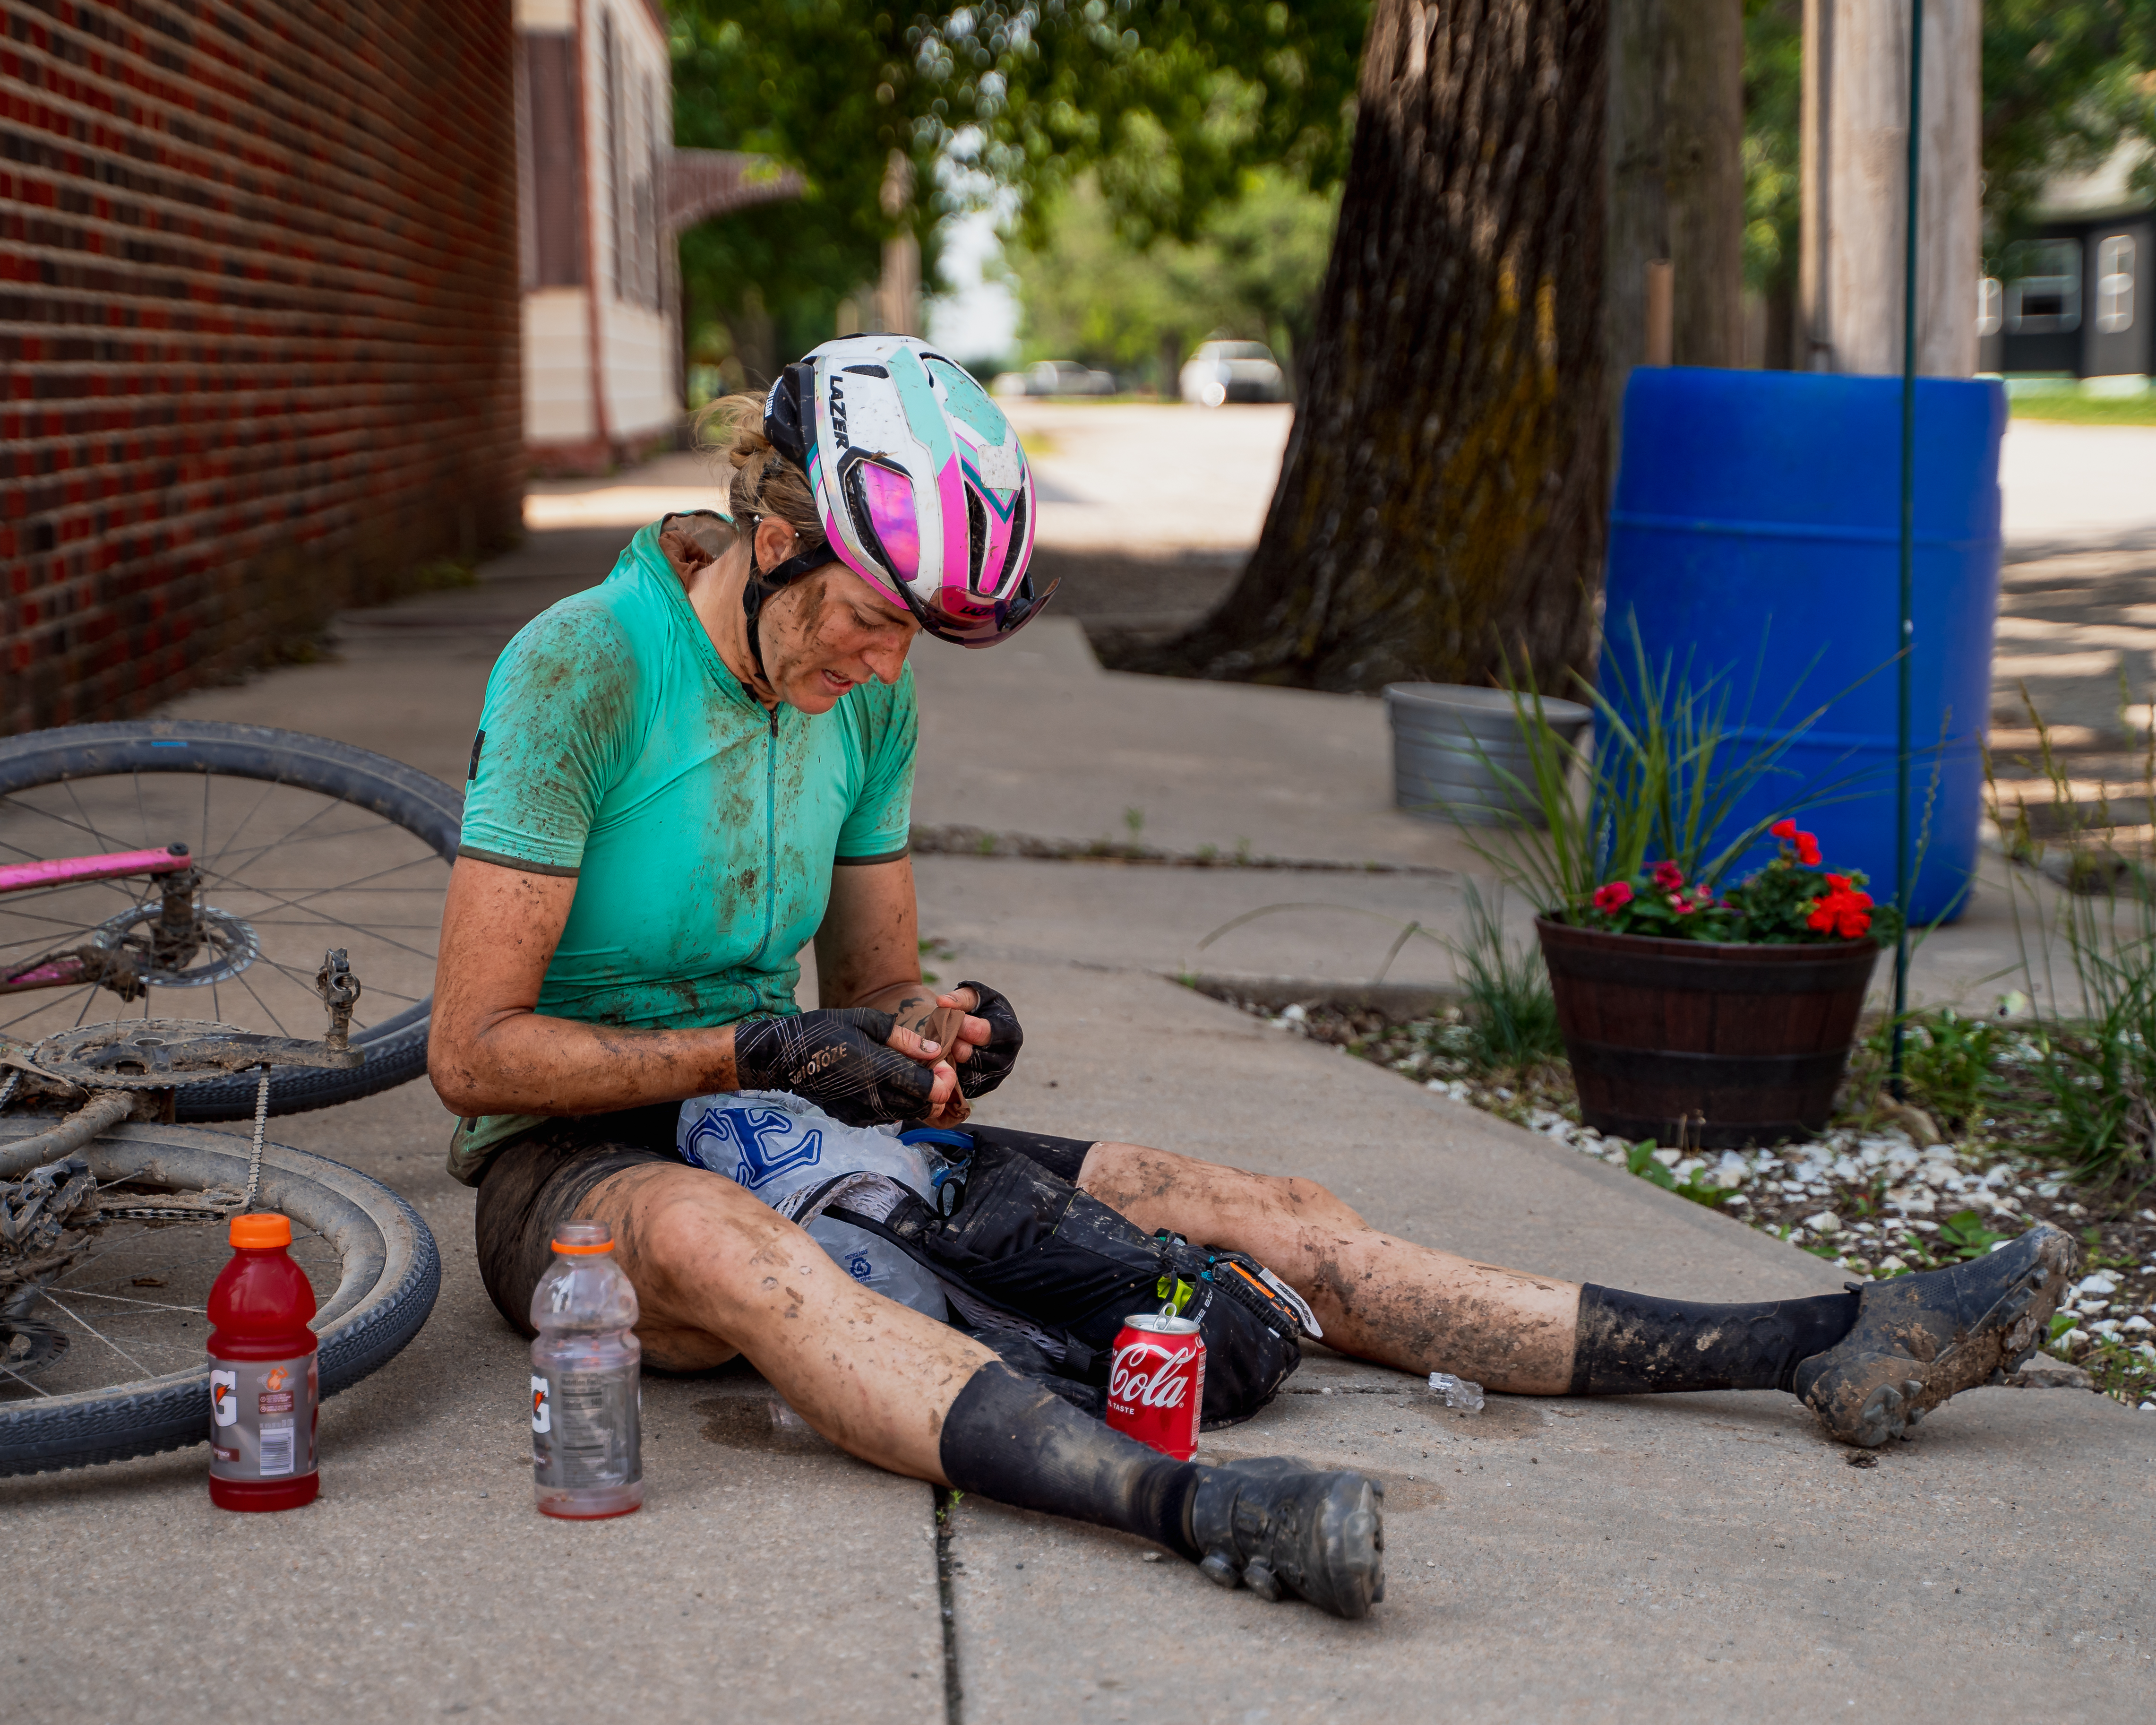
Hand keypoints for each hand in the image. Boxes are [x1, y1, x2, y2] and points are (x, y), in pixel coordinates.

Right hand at [731, 1008, 950, 1126]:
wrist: (786, 1057)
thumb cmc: (826, 1031)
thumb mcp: (866, 1022)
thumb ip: (903, 1038)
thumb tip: (934, 1051)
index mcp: (880, 1071)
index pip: (929, 1090)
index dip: (944, 1080)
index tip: (941, 1064)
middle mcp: (874, 1098)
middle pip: (923, 1106)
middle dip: (934, 1090)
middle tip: (929, 1069)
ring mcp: (863, 1113)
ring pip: (906, 1114)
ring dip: (916, 1098)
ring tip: (908, 1074)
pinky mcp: (853, 1119)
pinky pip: (886, 1117)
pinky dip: (896, 1104)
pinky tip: (886, 1084)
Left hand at [946, 980, 1021, 1097]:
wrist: (981, 1027)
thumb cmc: (980, 1009)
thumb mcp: (974, 996)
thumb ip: (960, 997)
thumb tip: (943, 1002)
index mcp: (1010, 1033)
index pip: (980, 1032)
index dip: (960, 1024)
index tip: (951, 1016)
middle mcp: (1006, 1059)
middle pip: (968, 1055)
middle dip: (951, 1041)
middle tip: (943, 1031)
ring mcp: (994, 1077)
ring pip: (961, 1071)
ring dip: (947, 1056)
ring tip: (944, 1042)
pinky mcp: (980, 1089)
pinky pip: (958, 1083)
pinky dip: (948, 1070)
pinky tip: (945, 1056)